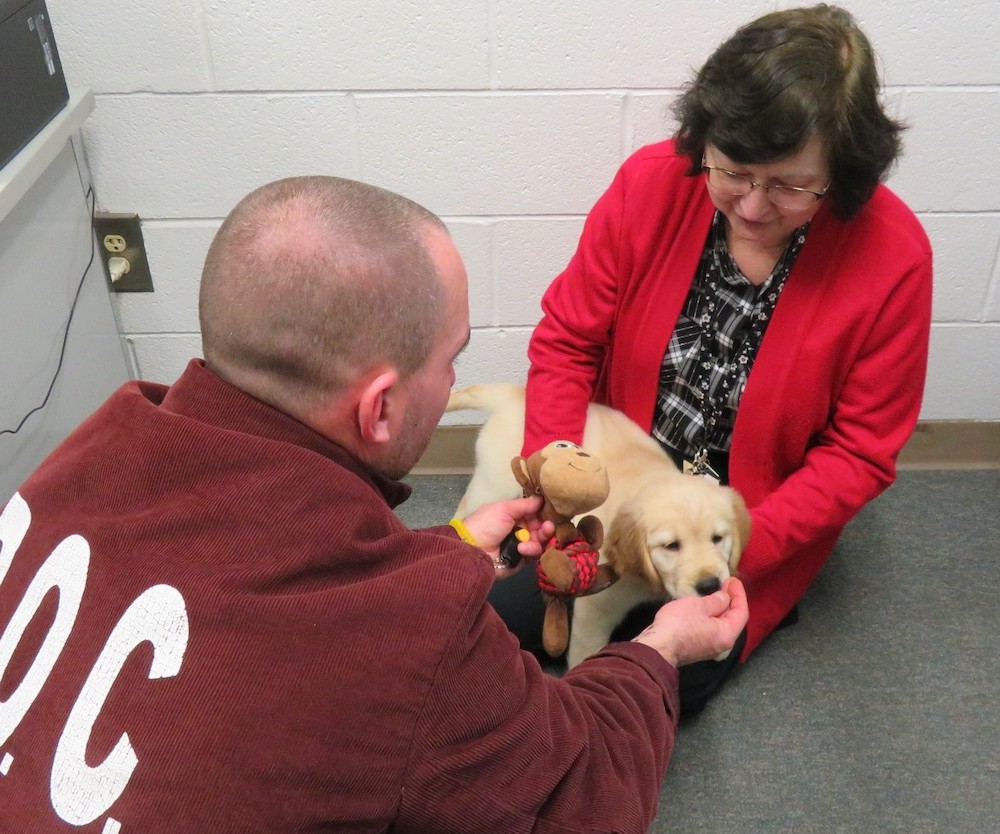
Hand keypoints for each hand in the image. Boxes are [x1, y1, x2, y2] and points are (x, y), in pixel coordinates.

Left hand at [462, 496, 554, 578]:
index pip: (536, 512)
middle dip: (547, 526)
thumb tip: (542, 497)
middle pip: (542, 527)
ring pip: (542, 541)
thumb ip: (525, 504)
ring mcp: (523, 545)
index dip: (545, 512)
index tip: (554, 511)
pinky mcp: (523, 560)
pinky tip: (522, 549)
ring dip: (541, 538)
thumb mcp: (504, 509)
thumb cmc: (487, 524)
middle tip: (548, 526)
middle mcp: (521, 529)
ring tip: (535, 538)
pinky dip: (531, 550)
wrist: (474, 550)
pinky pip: (536, 554)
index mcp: (515, 515)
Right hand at [633, 577, 748, 667]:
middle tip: (725, 584)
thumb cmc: (679, 624)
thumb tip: (724, 598)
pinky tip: (703, 608)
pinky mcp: (697, 648)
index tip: (733, 580)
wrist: (657, 647)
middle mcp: (722, 644)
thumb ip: (716, 601)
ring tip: (715, 593)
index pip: (741, 612)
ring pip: (720, 625)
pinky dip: (710, 617)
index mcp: (727, 634)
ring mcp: (709, 647)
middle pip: (732, 620)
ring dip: (719, 609)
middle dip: (730, 601)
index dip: (739, 594)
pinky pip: (710, 630)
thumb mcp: (699, 605)